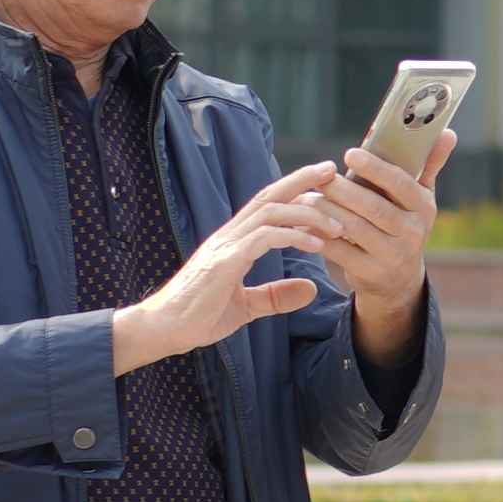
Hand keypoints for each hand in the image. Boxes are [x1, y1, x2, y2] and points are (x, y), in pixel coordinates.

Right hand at [112, 168, 356, 373]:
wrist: (164, 330)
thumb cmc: (198, 316)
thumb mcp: (246, 307)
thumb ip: (275, 296)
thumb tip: (310, 290)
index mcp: (233, 241)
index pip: (267, 203)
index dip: (294, 188)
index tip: (324, 181)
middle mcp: (229, 235)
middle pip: (269, 196)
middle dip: (302, 180)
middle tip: (333, 171)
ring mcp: (225, 246)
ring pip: (270, 212)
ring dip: (307, 215)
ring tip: (338, 226)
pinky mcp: (224, 262)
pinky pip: (263, 239)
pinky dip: (292, 237)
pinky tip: (316, 245)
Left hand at [321, 130, 448, 363]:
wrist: (398, 280)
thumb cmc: (404, 224)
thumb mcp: (420, 198)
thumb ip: (430, 164)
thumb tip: (448, 132)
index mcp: (424, 208)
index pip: (402, 185)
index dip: (376, 169)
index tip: (350, 153)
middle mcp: (412, 233)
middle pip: (374, 208)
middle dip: (344, 190)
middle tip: (321, 176)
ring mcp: (391, 256)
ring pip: (353, 228)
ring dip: (327, 211)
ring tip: (307, 197)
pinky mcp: (369, 273)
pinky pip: (339, 252)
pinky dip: (319, 236)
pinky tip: (304, 223)